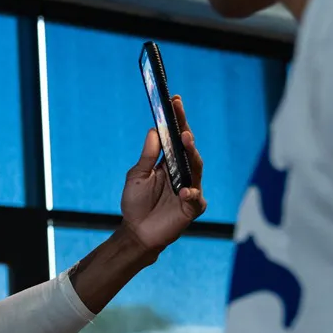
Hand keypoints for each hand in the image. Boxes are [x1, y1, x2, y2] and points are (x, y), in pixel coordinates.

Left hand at [120, 95, 205, 251]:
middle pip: (189, 148)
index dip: (177, 119)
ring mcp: (190, 188)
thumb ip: (147, 156)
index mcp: (169, 162)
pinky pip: (196, 198)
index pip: (175, 137)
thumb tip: (153, 129)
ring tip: (185, 140)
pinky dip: (191, 194)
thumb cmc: (135, 203)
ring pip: (196, 167)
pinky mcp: (193, 207)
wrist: (137, 232)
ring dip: (191, 153)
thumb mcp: (136, 176)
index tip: (174, 101)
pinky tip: (184, 191)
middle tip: (181, 118)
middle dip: (186, 132)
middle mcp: (183, 171)